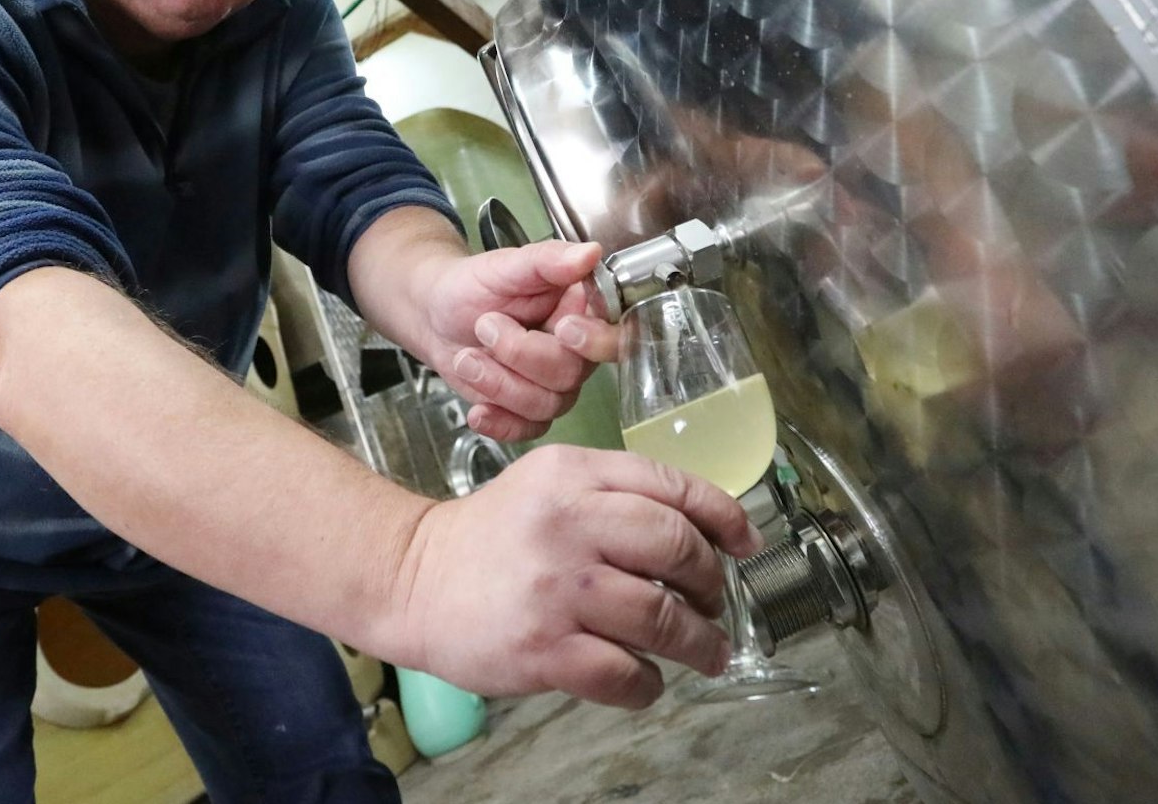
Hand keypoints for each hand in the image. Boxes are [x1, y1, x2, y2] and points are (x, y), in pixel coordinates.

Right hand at [380, 445, 763, 707]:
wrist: (414, 580)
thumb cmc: (493, 537)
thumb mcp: (550, 484)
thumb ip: (618, 492)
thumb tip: (706, 530)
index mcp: (573, 476)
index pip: (673, 488)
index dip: (724, 518)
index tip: (743, 543)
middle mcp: (567, 526)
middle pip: (677, 549)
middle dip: (710, 582)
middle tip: (712, 601)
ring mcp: (556, 591)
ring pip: (662, 618)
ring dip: (698, 641)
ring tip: (704, 649)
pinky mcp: (543, 650)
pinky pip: (626, 674)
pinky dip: (648, 682)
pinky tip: (645, 677)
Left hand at [421, 239, 618, 440]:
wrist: (435, 314)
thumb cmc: (474, 285)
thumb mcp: (506, 265)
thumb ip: (548, 260)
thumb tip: (590, 253)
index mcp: (581, 311)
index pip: (612, 335)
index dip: (594, 340)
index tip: (563, 328)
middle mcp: (575, 351)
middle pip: (570, 373)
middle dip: (519, 354)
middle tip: (484, 325)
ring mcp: (554, 384)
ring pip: (546, 404)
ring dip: (499, 384)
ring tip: (466, 358)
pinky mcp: (529, 409)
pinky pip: (527, 429)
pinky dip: (500, 423)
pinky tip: (478, 411)